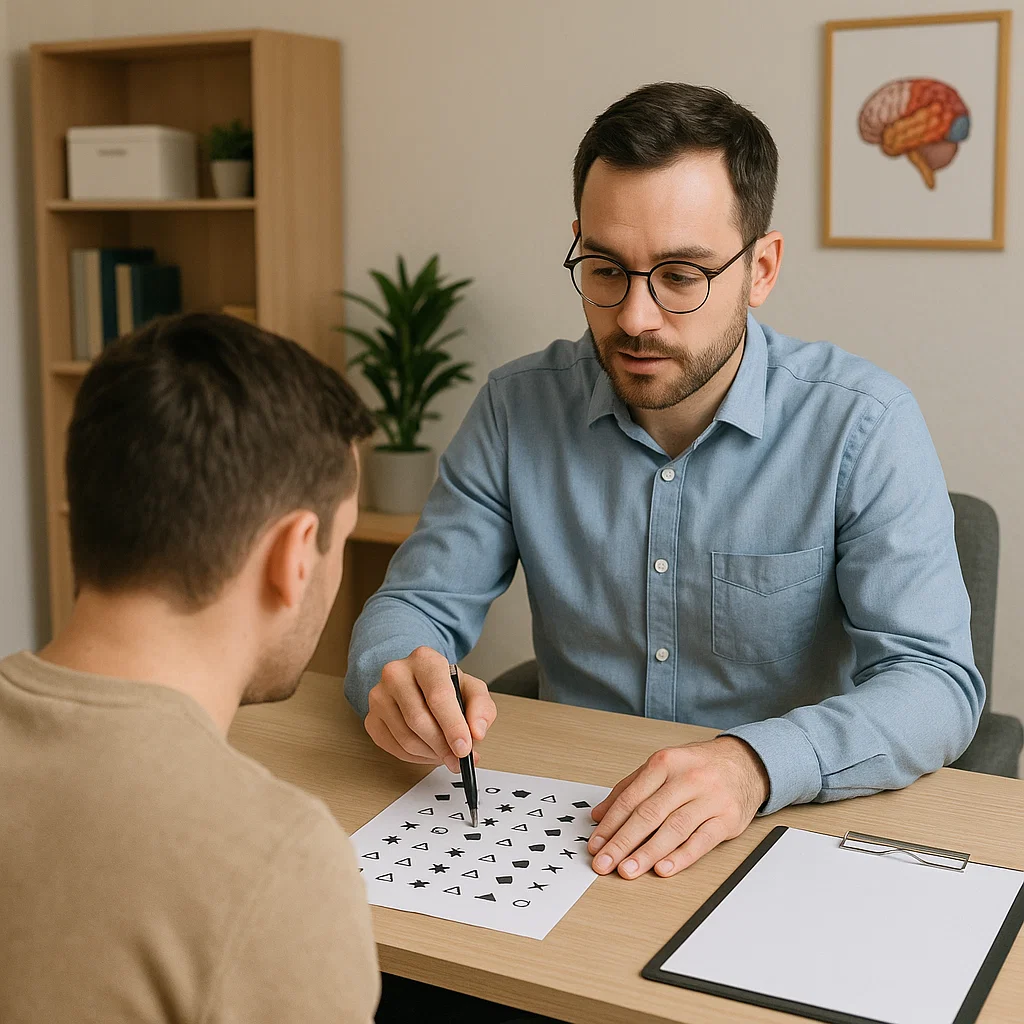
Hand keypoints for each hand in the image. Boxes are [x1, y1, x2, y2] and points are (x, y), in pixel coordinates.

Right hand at [364, 647, 496, 772]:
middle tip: (459, 760)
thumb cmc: (446, 687)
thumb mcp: (472, 690)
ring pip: (405, 737)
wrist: (418, 684)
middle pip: (419, 719)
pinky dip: (415, 757)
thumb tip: (477, 732)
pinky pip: (393, 747)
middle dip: (442, 746)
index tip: (464, 748)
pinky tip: (428, 751)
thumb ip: (482, 709)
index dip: (452, 726)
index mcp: (424, 659)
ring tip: (446, 753)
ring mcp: (379, 696)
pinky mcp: (371, 718)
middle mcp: (396, 673)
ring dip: (430, 754)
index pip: (437, 695)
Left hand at [588, 736, 769, 877]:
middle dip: (623, 842)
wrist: (745, 762)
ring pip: (673, 829)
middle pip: (649, 814)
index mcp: (665, 763)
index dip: (611, 823)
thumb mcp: (662, 767)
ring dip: (648, 853)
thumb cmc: (698, 766)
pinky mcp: (727, 819)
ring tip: (628, 870)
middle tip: (605, 863)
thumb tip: (599, 814)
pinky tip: (663, 869)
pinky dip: (681, 857)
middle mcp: (687, 779)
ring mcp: (709, 799)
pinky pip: (702, 841)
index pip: (631, 798)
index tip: (596, 844)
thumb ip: (629, 788)